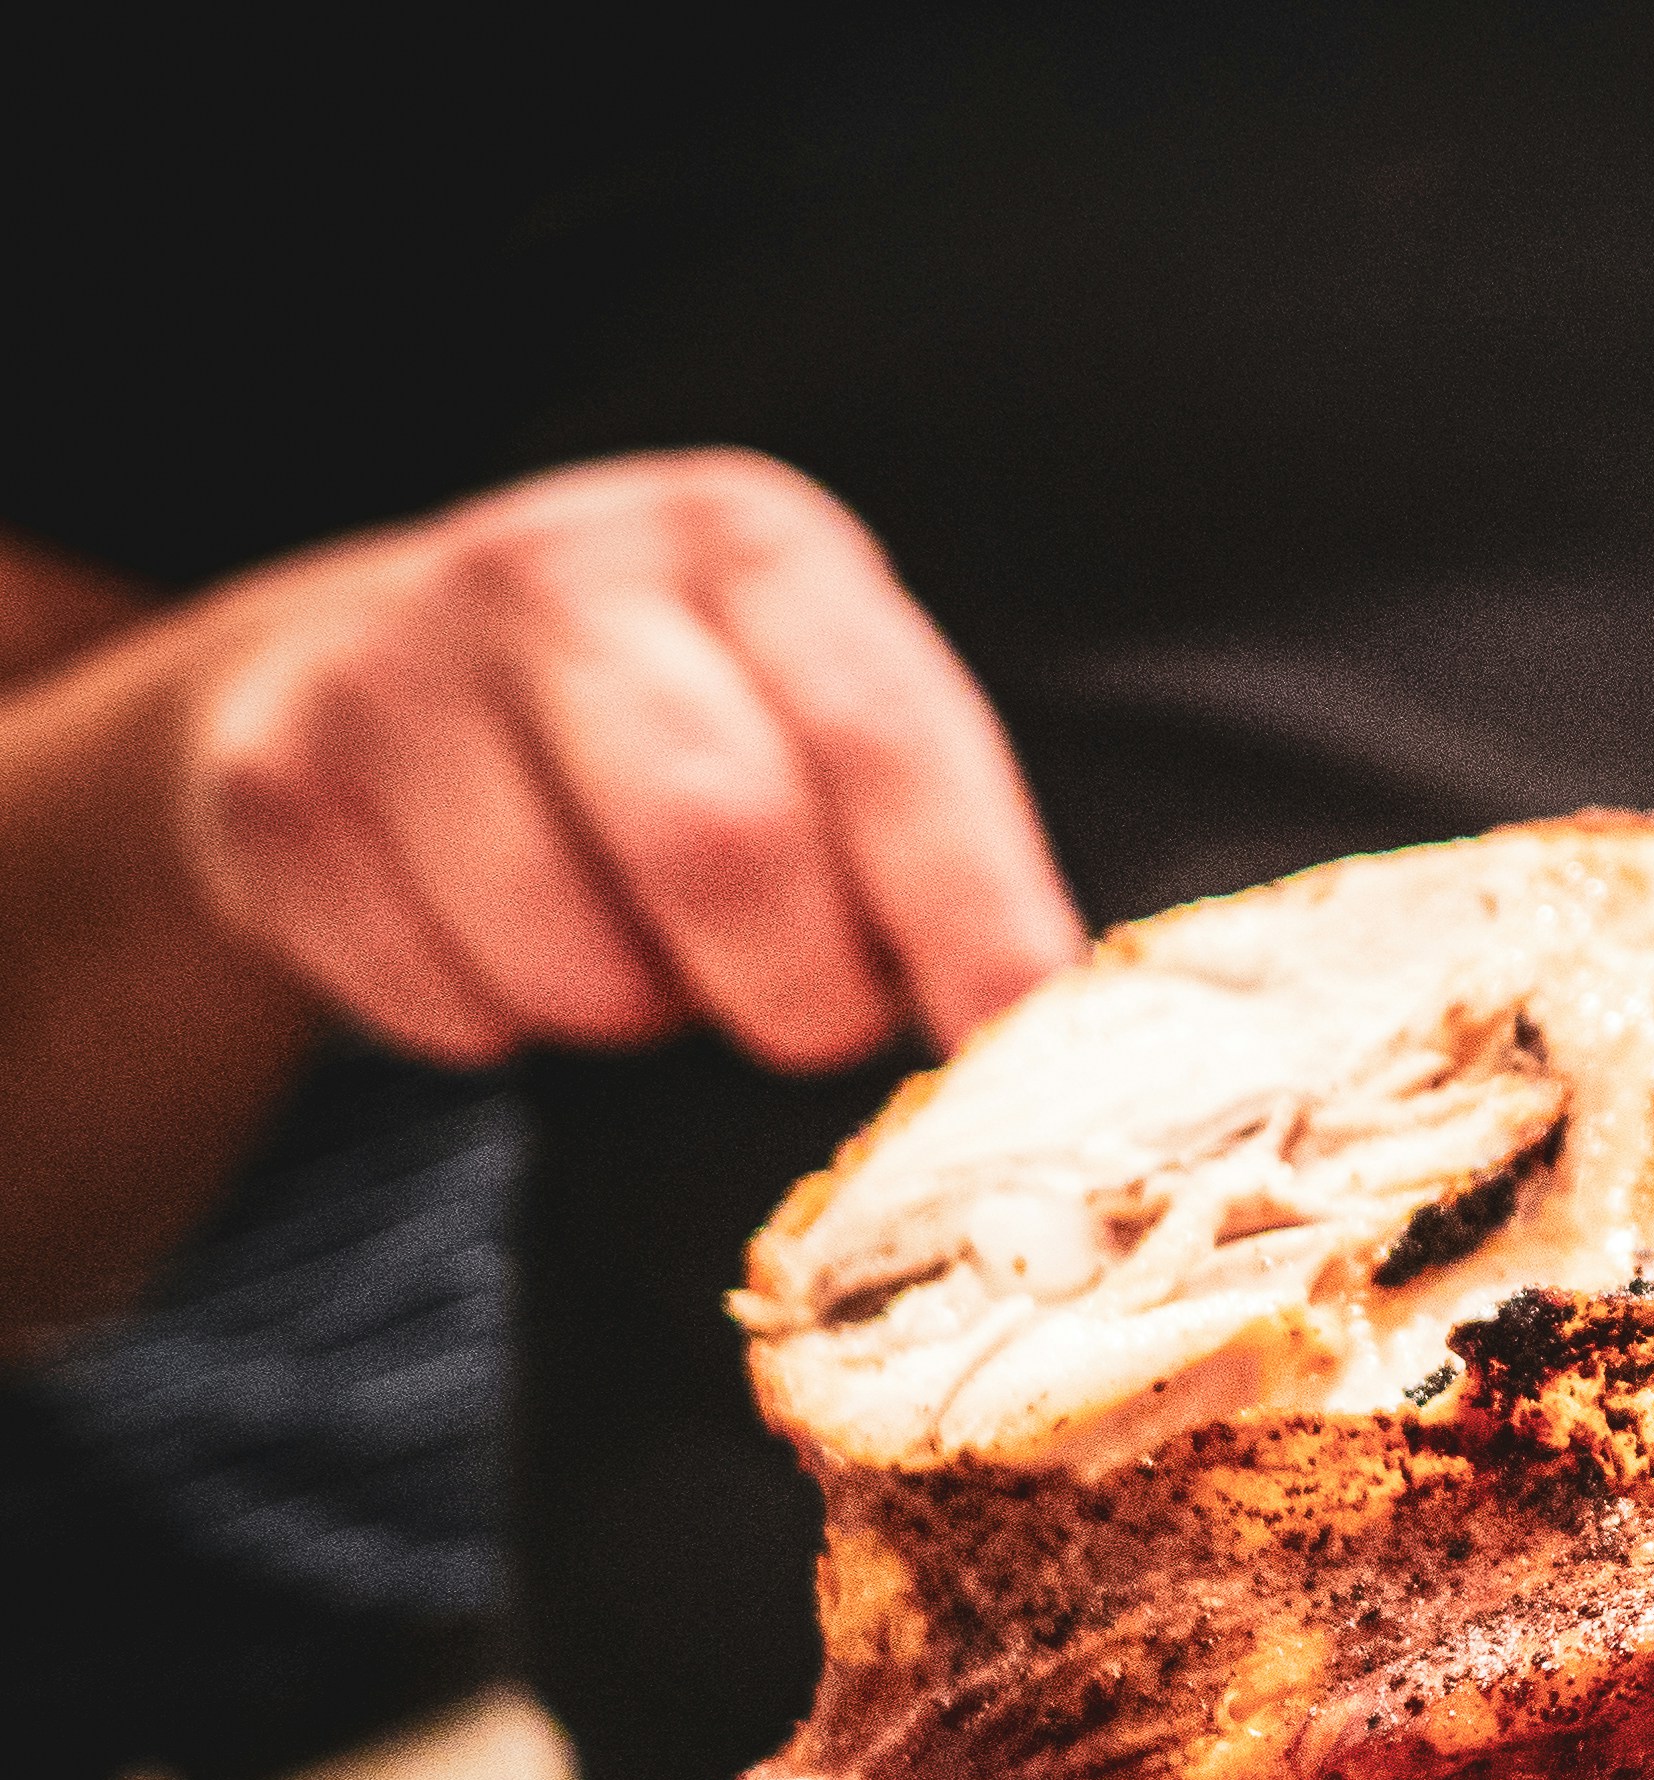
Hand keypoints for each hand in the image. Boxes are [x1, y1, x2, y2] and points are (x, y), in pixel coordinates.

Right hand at [169, 450, 1083, 1071]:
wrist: (369, 672)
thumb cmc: (675, 722)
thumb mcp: (814, 706)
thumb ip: (928, 825)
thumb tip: (1043, 1015)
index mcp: (750, 546)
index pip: (885, 740)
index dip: (967, 905)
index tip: (1012, 1029)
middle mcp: (568, 568)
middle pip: (719, 842)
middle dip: (798, 991)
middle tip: (811, 1021)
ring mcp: (403, 665)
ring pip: (572, 955)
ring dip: (639, 1014)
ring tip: (643, 954)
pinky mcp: (280, 782)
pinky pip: (441, 1000)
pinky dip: (501, 1026)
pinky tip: (506, 944)